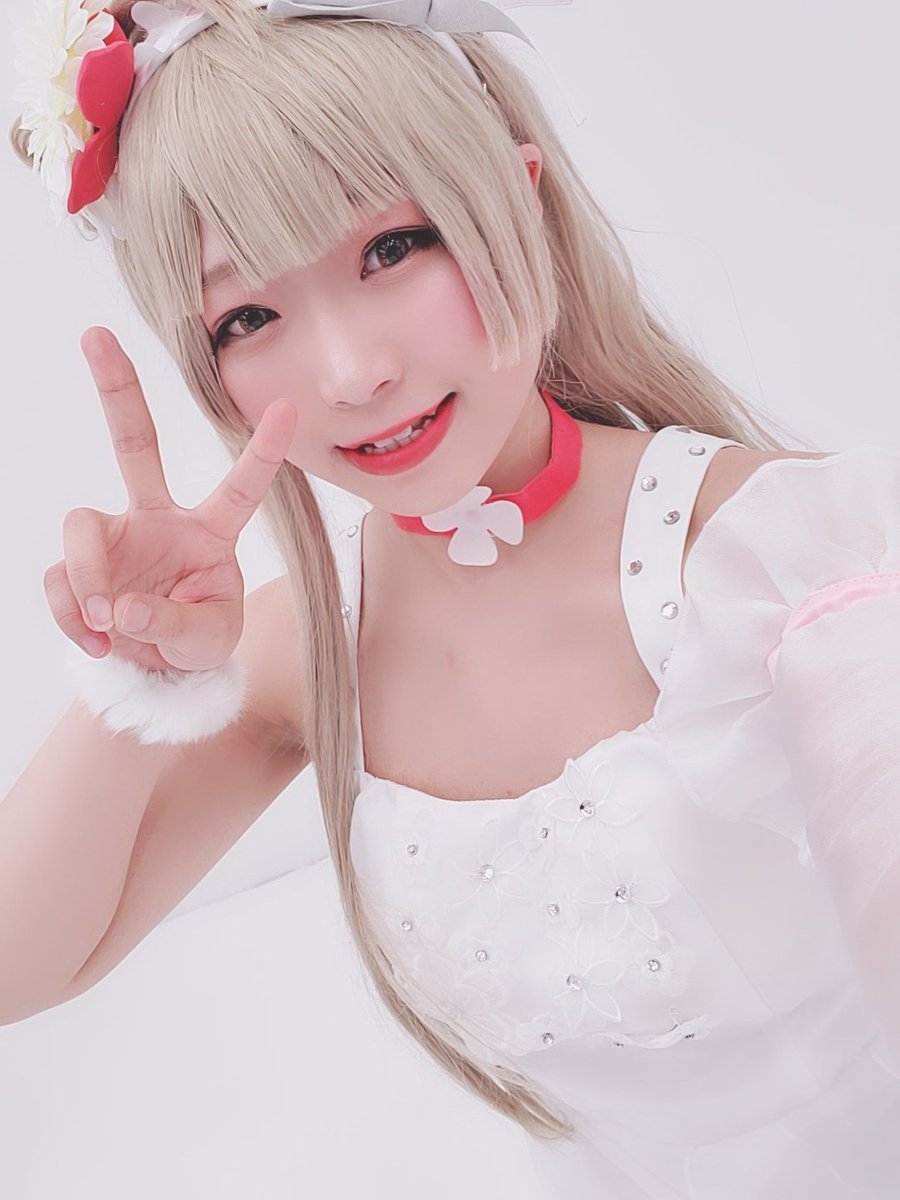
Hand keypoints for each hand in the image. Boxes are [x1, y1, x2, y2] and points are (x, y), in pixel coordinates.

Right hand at [43, 327, 296, 673]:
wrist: (159, 667)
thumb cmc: (199, 638)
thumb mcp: (208, 640)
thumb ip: (174, 624)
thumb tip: (121, 609)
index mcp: (212, 530)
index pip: (241, 487)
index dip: (263, 451)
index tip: (288, 407)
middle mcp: (160, 519)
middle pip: (135, 444)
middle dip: (116, 390)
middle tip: (95, 334)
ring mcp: (117, 537)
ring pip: (81, 526)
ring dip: (87, 577)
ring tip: (107, 623)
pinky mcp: (80, 565)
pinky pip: (61, 578)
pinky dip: (72, 614)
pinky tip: (96, 638)